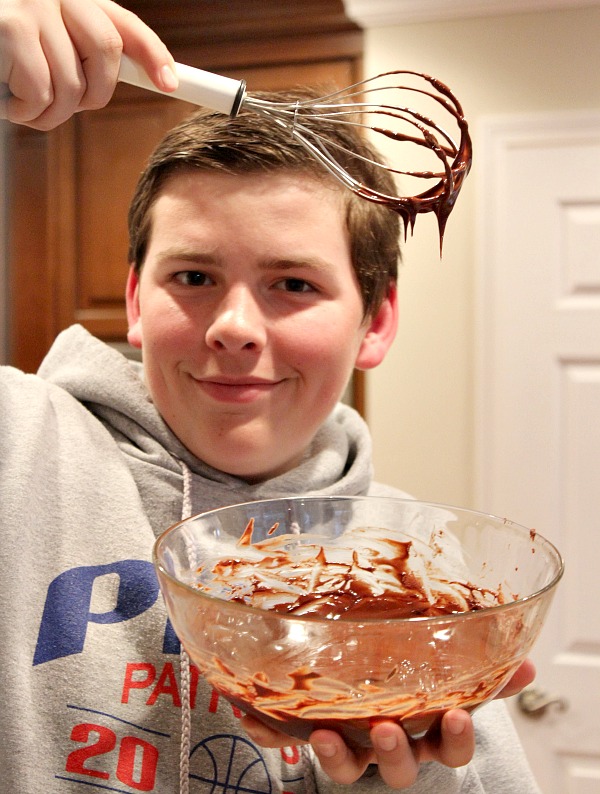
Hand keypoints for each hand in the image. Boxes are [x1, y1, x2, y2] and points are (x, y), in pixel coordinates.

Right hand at [0, 0, 176, 129]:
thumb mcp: (37, 41)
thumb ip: (73, 51)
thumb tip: (103, 85)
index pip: (122, 24)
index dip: (152, 53)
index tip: (170, 82)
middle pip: (107, 54)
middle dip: (94, 96)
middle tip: (62, 109)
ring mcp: (31, 5)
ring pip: (72, 84)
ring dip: (50, 113)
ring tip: (22, 106)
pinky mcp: (9, 27)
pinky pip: (41, 92)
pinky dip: (25, 111)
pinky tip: (6, 102)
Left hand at [241, 659, 535, 788]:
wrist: (369, 689)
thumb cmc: (413, 684)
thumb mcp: (448, 675)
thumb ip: (482, 671)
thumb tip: (525, 664)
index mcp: (426, 731)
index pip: (450, 748)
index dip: (455, 738)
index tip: (456, 718)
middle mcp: (391, 746)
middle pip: (398, 766)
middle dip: (393, 753)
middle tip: (386, 730)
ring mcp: (352, 745)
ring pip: (349, 766)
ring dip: (337, 755)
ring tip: (326, 734)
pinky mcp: (313, 735)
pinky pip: (290, 739)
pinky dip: (272, 732)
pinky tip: (257, 718)